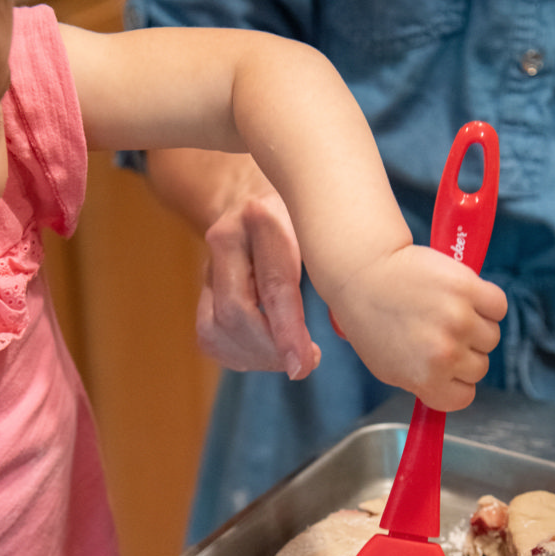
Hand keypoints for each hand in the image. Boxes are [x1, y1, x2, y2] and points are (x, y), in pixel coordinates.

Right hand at [196, 191, 320, 378]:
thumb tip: (350, 329)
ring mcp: (208, 264)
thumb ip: (338, 268)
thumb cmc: (304, 215)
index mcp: (262, 218)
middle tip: (304, 362)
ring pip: (215, 330)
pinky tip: (266, 353)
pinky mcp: (203, 288)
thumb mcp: (323, 227)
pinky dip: (238, 356)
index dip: (287, 333)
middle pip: (235, 314)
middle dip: (271, 351)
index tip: (304, 365)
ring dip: (255, 357)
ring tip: (288, 357)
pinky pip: (209, 336)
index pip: (272, 288)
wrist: (255, 190)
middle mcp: (226, 239)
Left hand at [330, 244, 507, 411]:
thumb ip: (423, 382)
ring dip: (476, 326)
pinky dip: (487, 303)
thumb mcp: (388, 368)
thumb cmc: (371, 320)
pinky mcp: (468, 287)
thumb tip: (450, 387)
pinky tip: (464, 297)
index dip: (456, 382)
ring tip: (448, 312)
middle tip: (440, 333)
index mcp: (426, 378)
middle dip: (465, 353)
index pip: (465, 397)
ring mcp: (459, 319)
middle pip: (480, 367)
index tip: (446, 368)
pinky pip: (498, 306)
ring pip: (491, 337)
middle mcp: (446, 353)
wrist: (363, 273)